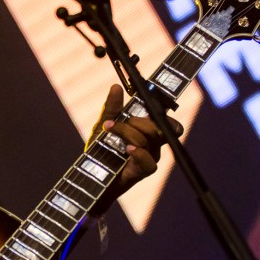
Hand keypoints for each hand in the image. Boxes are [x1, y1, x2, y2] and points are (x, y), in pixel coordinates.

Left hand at [89, 84, 183, 204]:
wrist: (91, 172)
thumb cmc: (101, 148)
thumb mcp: (104, 124)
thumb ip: (111, 108)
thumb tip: (116, 87)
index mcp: (147, 131)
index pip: (168, 122)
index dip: (168, 114)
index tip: (155, 103)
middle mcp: (152, 144)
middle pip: (159, 128)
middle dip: (139, 121)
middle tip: (121, 120)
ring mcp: (149, 157)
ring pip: (149, 140)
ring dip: (128, 131)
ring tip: (110, 128)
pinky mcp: (143, 171)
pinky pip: (149, 161)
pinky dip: (139, 153)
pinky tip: (127, 148)